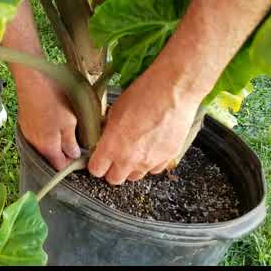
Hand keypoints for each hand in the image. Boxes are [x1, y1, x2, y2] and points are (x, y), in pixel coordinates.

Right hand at [17, 77, 80, 170]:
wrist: (31, 79)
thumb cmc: (52, 99)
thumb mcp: (69, 121)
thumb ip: (70, 141)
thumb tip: (73, 155)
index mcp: (47, 147)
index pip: (60, 166)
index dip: (72, 163)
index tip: (82, 155)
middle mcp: (34, 144)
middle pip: (51, 156)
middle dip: (64, 151)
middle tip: (77, 139)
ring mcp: (27, 132)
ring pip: (44, 143)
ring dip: (55, 139)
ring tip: (67, 126)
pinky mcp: (24, 121)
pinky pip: (37, 133)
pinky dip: (46, 130)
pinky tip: (53, 118)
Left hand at [88, 68, 200, 184]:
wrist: (174, 90)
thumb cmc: (145, 94)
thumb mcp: (115, 110)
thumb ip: (108, 131)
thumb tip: (105, 138)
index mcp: (112, 146)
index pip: (96, 170)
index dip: (96, 164)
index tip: (98, 159)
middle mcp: (130, 158)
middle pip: (114, 179)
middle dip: (112, 170)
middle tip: (114, 157)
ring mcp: (150, 161)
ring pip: (135, 177)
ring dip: (131, 167)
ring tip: (134, 150)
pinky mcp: (167, 158)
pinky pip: (154, 169)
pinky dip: (150, 163)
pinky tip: (150, 147)